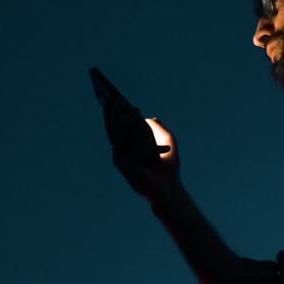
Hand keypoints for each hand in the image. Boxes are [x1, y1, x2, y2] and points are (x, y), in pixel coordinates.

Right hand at [90, 67, 181, 205]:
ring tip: (119, 102)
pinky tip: (127, 116)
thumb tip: (148, 117)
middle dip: (113, 112)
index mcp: (130, 148)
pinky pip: (121, 144)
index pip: (120, 128)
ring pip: (114, 134)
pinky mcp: (124, 165)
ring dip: (115, 117)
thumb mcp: (168, 142)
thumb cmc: (168, 167)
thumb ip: (158, 129)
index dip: (117, 114)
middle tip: (114, 96)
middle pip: (114, 129)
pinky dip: (123, 129)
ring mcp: (122, 159)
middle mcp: (124, 153)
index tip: (115, 97)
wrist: (170, 187)